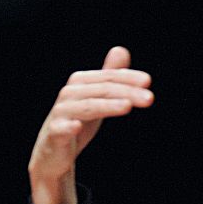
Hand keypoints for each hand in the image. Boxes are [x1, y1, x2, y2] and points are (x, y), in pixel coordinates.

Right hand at [27, 46, 153, 203]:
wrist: (53, 152)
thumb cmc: (77, 121)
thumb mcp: (97, 98)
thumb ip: (109, 76)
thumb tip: (121, 50)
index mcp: (80, 82)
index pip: (108, 77)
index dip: (128, 78)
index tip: (148, 82)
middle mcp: (69, 94)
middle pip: (102, 90)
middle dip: (126, 92)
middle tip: (149, 98)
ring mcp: (61, 113)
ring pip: (87, 107)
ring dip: (107, 106)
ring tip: (127, 106)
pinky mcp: (54, 133)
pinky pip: (61, 128)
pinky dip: (68, 126)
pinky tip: (77, 126)